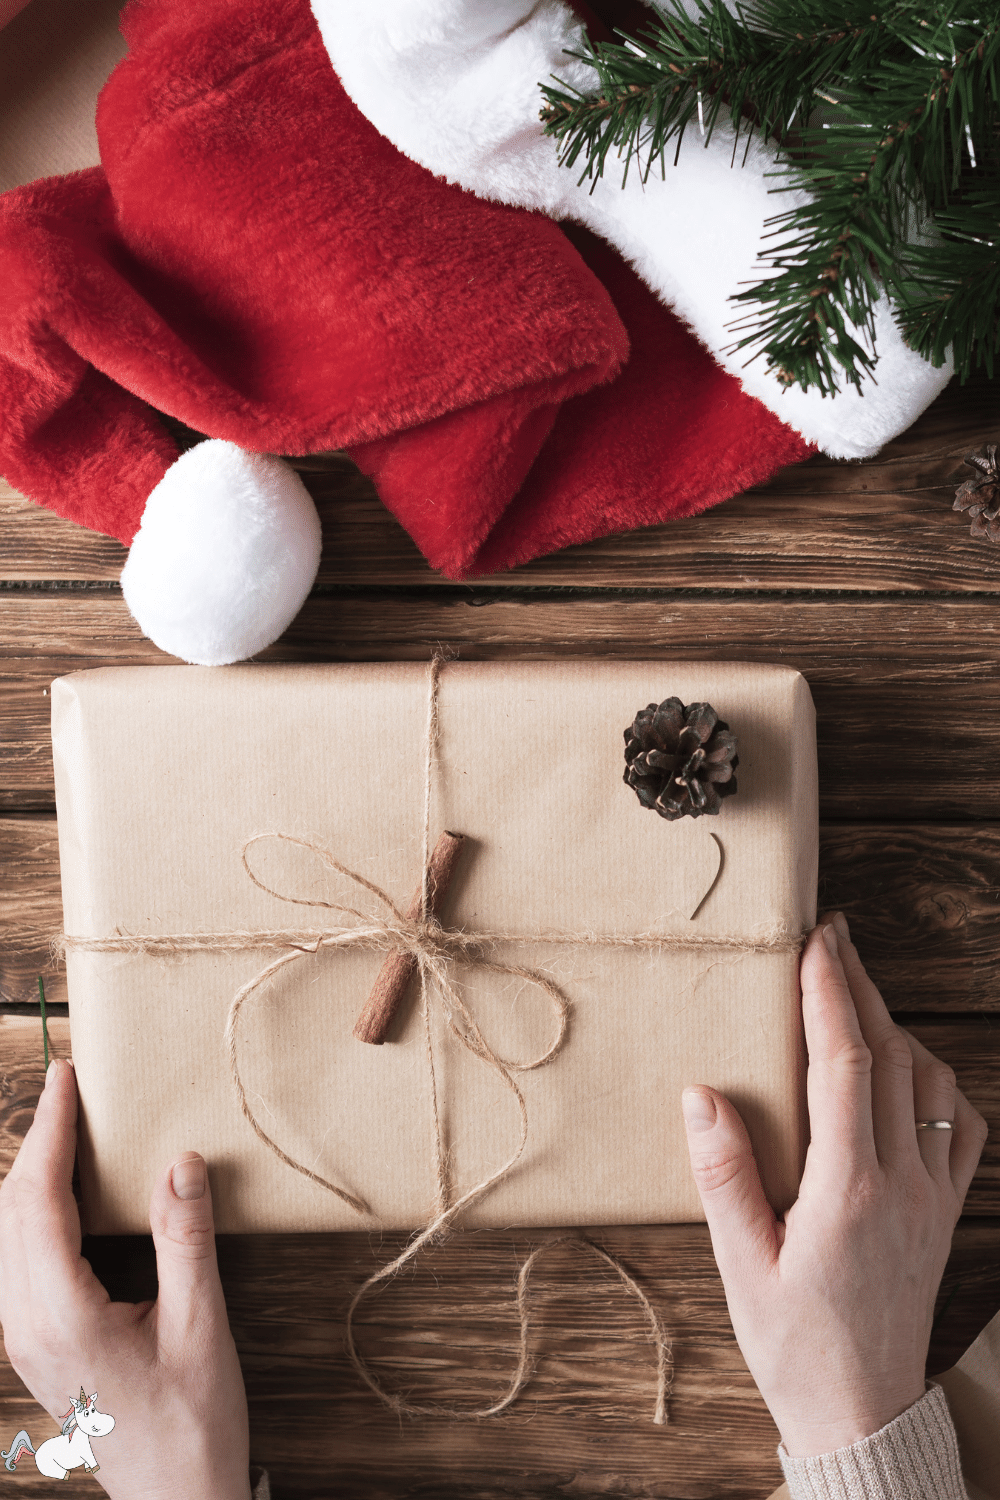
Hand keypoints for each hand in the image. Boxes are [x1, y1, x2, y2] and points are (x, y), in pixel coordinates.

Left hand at [0, 1059, 250, 1499]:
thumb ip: (185, 1240)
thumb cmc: (191, 1422)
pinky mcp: (36, 1342)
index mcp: (62, 1315)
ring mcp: (25, 1336)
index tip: (66, 1080)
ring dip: (32, 1175)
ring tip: (68, 1129)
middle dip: (36, 1142)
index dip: (49, 1133)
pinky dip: (36, 1210)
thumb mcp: (200, 1326)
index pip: (37, 1203)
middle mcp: (26, 1324)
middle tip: (71, 1090)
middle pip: (10, 1211)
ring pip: (7, 1234)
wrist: (175, 1499)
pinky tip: (69, 1194)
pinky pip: (18, 1258)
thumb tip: (179, 1162)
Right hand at [681, 912, 988, 1458]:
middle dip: (860, 986)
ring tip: (857, 993)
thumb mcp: (739, 1265)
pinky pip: (961, 1126)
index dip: (831, 992)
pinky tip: (910, 1071)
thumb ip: (724, 1175)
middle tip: (833, 936)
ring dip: (896, 1026)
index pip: (846, 1063)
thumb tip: (702, 1094)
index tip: (816, 941)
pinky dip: (937, 1080)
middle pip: (891, 1055)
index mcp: (849, 1189)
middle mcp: (903, 1182)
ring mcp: (935, 1196)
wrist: (862, 1413)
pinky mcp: (947, 1213)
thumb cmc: (793, 1344)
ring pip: (931, 1081)